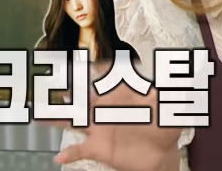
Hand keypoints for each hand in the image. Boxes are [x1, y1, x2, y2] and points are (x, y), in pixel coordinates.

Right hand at [52, 63, 182, 170]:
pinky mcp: (99, 147)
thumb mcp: (171, 104)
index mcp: (121, 94)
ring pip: (72, 120)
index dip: (99, 70)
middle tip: (49, 81)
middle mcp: (105, 108)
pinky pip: (79, 150)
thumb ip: (173, 87)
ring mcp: (99, 127)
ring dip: (55, 117)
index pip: (106, 78)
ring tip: (37, 114)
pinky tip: (60, 157)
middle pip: (82, 96)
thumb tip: (185, 69)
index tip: (94, 64)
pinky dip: (70, 154)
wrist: (161, 153)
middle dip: (67, 89)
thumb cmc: (165, 125)